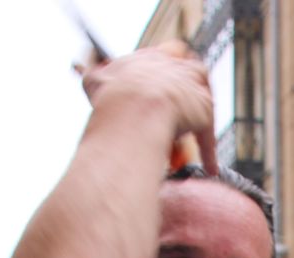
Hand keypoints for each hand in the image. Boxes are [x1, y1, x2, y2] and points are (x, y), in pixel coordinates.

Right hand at [79, 41, 218, 175]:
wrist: (133, 110)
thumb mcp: (95, 81)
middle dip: (183, 94)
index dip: (164, 72)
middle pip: (189, 73)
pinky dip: (208, 151)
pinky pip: (207, 133)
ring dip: (198, 115)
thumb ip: (94, 75)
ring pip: (203, 96)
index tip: (158, 88)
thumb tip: (84, 72)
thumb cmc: (111, 99)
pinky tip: (210, 167)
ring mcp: (191, 89)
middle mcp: (175, 68)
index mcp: (151, 58)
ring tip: (193, 134)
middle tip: (176, 117)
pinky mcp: (203, 111)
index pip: (167, 55)